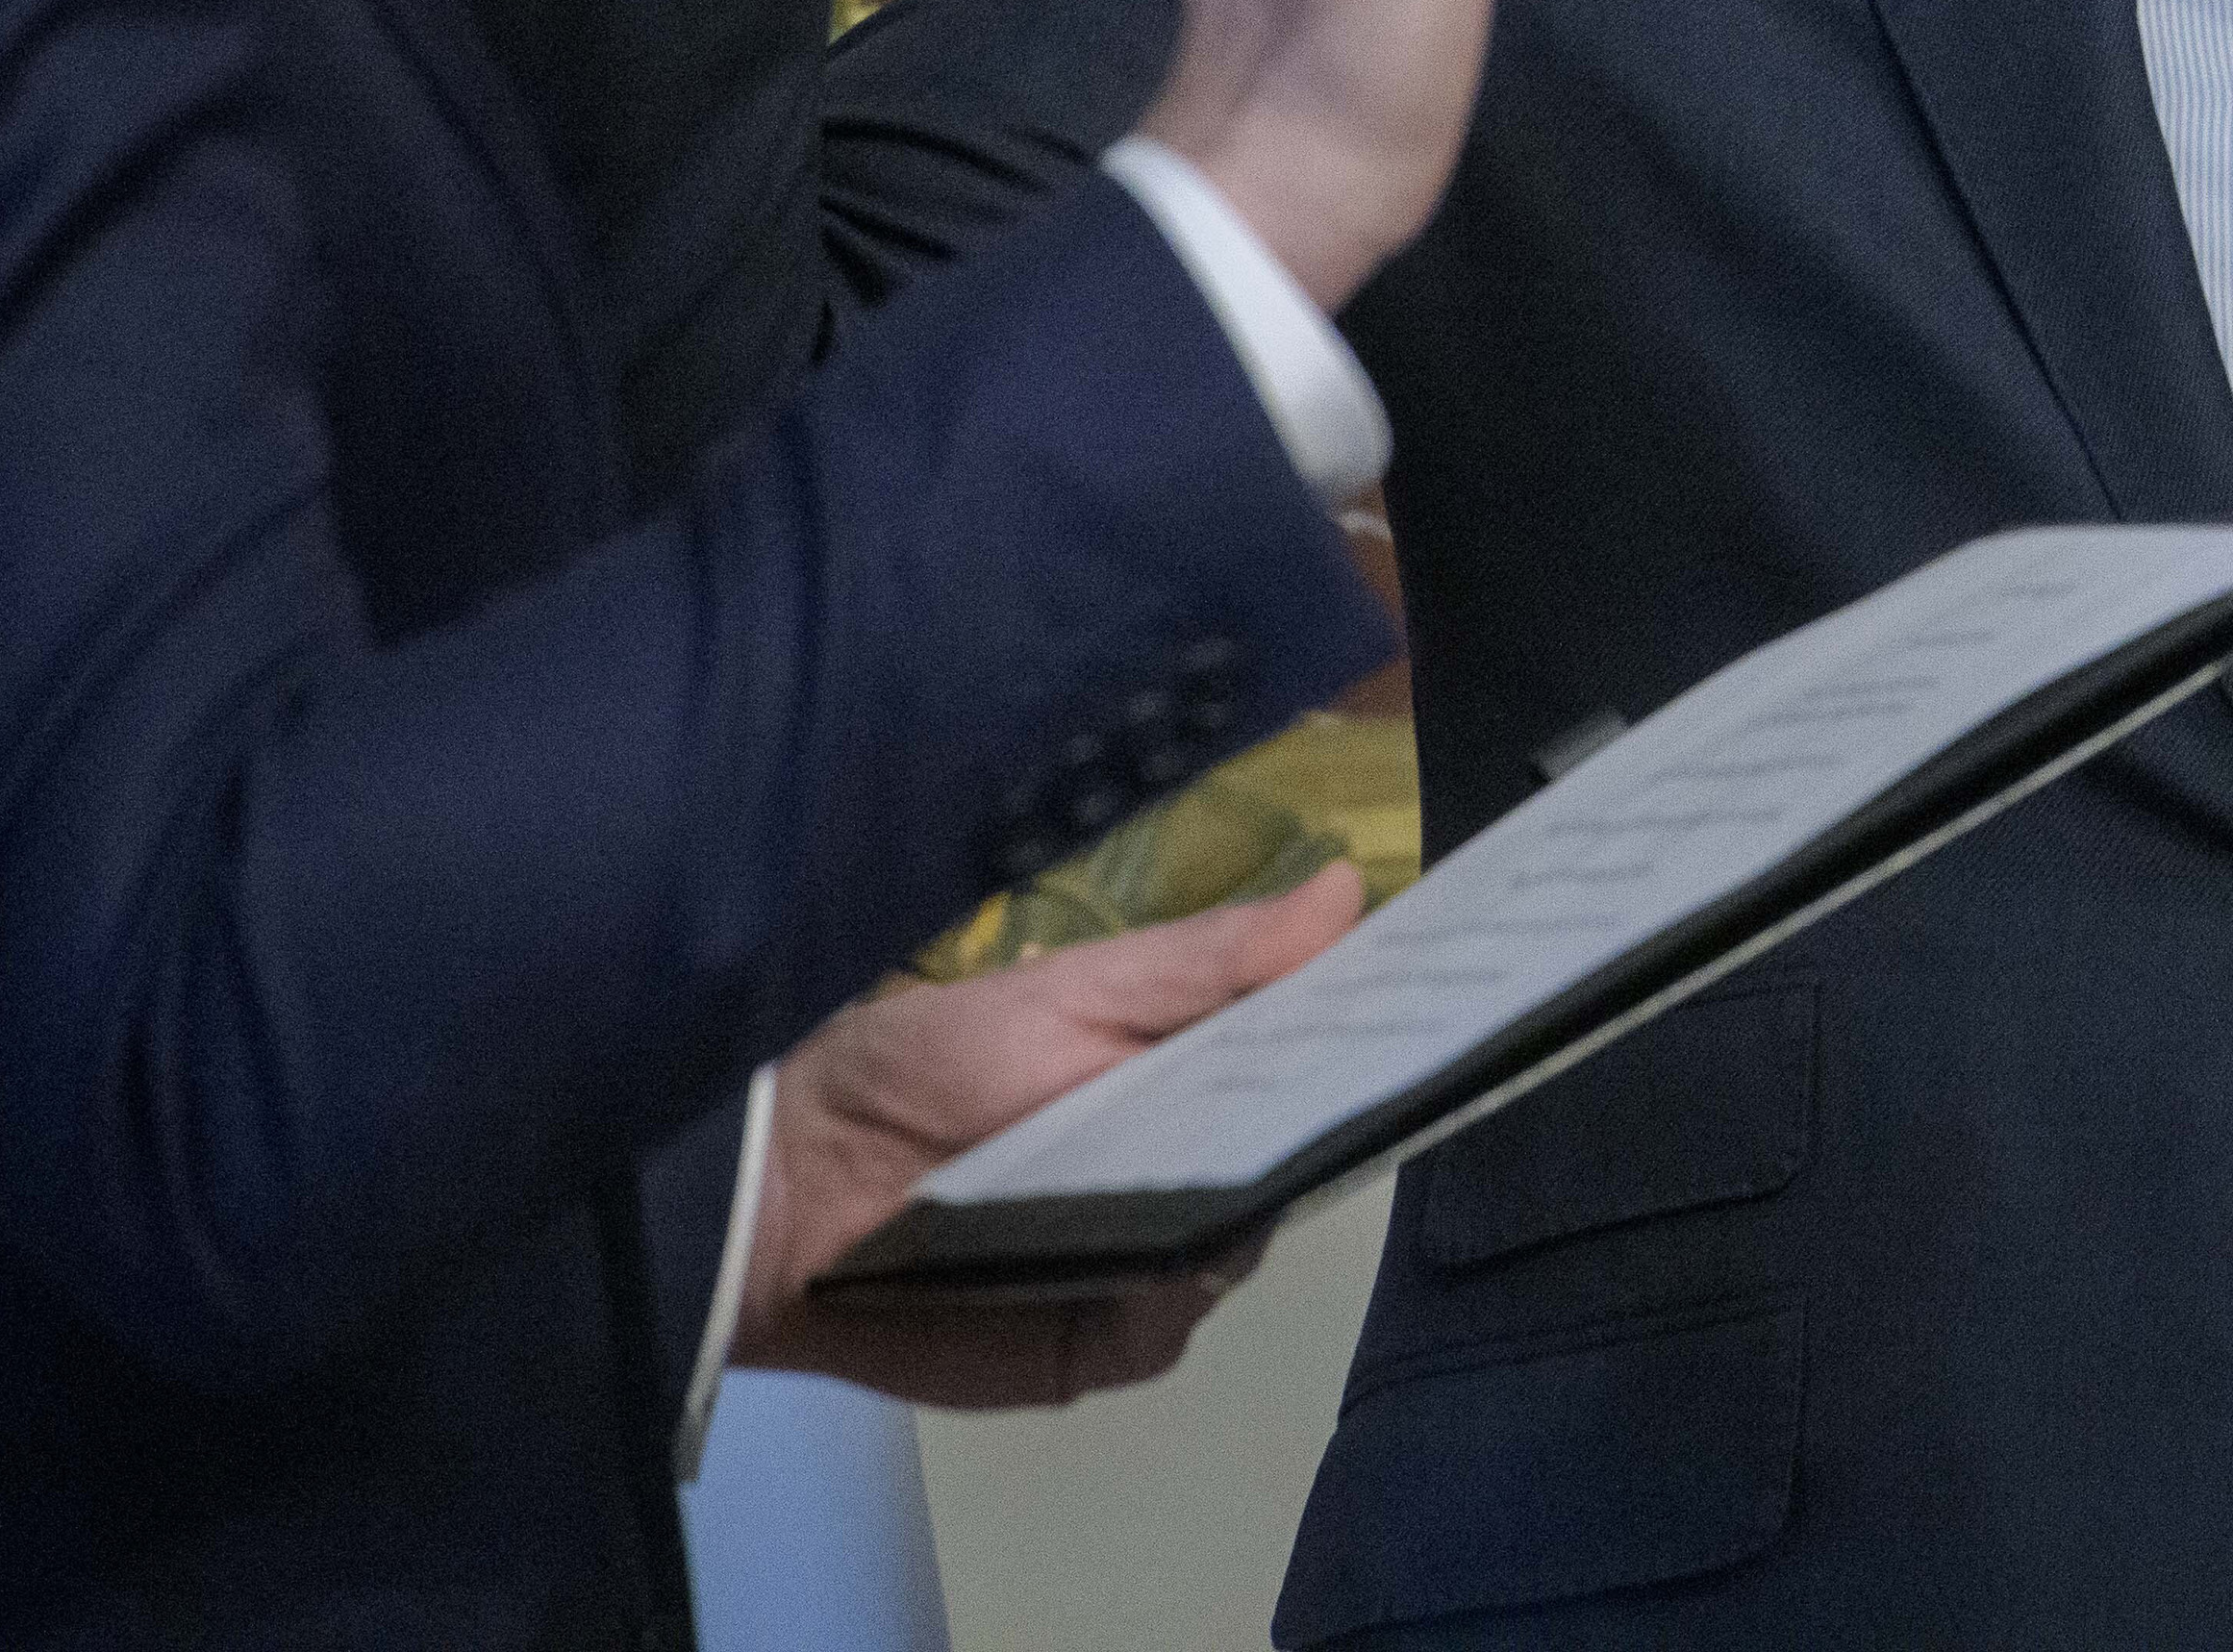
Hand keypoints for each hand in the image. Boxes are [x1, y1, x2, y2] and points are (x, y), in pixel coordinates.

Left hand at [736, 863, 1362, 1405]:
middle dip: (1330, 1130)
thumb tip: (1351, 890)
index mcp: (1193, 1074)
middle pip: (1295, 1161)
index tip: (1444, 1002)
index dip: (1377, 1036)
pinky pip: (1165, 1326)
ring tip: (1229, 1175)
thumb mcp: (1074, 990)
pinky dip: (1161, 1295)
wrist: (788, 1186)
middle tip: (1369, 1090)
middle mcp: (1191, 1172)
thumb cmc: (926, 1063)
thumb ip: (1210, 959)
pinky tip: (1149, 1256)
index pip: (1312, 1057)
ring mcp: (1149, 1262)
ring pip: (1238, 1249)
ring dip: (1236, 1217)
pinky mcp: (1097, 1342)